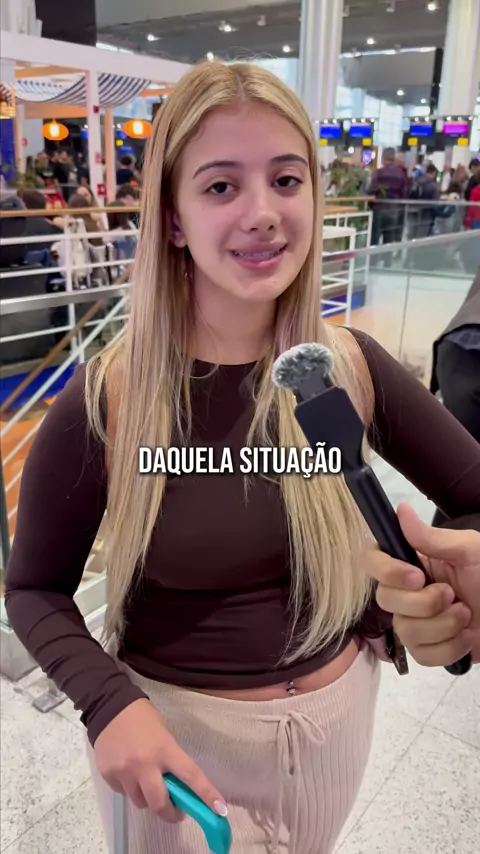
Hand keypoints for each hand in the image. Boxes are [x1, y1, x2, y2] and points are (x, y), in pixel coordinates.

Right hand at [94, 698, 227, 821]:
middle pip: (160, 804)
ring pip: (140, 802)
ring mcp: (124, 772)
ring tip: (146, 782)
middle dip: (170, 813)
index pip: (190, 775)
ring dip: (147, 798)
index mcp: (165, 749)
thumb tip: (177, 784)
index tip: (219, 810)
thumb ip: (170, 758)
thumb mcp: (164, 733)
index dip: (206, 795)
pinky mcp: (108, 775)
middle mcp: (144, 764)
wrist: (109, 707)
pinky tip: (128, 772)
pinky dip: (130, 788)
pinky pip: (124, 793)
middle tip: (176, 811)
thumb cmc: (142, 717)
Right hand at [367, 503, 479, 665]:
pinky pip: (422, 655)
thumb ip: (432, 538)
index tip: (417, 576)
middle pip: (385, 600)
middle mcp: (406, 591)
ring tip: (466, 615)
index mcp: (411, 562)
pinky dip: (449, 648)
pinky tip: (467, 637)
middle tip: (453, 596)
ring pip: (405, 631)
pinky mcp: (428, 649)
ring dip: (443, 625)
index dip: (387, 571)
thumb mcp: (469, 550)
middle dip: (424, 603)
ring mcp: (415, 621)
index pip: (372, 561)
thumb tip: (401, 509)